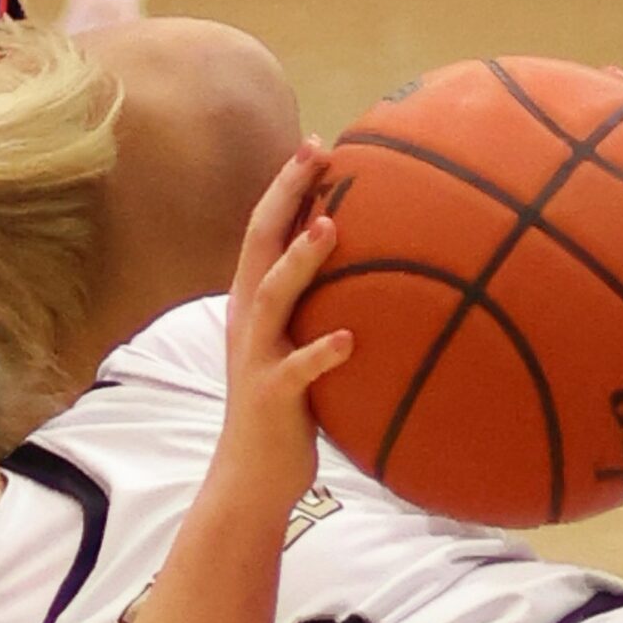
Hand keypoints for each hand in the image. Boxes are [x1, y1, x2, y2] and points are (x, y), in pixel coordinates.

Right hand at [219, 138, 353, 506]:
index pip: (263, 232)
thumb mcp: (298, 349)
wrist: (250, 477)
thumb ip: (319, 311)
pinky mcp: (272, 397)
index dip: (284, 187)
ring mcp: (257, 358)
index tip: (315, 145)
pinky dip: (320, 352)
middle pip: (258, 244)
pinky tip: (350, 339)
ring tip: (328, 228)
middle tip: (315, 154)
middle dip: (284, 195)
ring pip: (270, 298)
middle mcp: (248, 322)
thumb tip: (375, 278)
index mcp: (253, 306)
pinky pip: (296, 371)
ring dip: (298, 263)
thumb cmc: (287, 410)